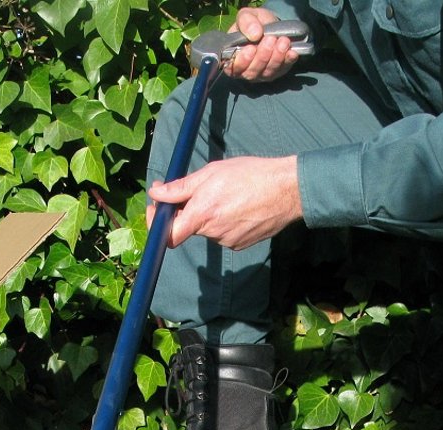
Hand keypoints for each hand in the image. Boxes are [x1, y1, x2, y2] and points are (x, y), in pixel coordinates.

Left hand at [147, 156, 302, 250]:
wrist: (286, 190)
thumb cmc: (250, 175)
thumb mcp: (211, 173)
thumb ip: (180, 187)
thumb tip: (156, 192)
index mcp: (202, 214)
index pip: (169, 236)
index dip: (157, 225)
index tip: (158, 209)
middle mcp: (213, 232)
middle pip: (189, 227)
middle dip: (188, 211)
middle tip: (199, 190)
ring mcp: (227, 241)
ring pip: (207, 229)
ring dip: (209, 214)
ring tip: (227, 195)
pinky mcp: (240, 244)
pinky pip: (223, 234)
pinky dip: (224, 221)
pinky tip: (238, 206)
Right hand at [227, 8, 299, 82]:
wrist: (269, 25)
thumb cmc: (253, 23)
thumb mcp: (247, 16)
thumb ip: (246, 22)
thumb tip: (255, 34)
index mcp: (233, 58)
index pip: (233, 68)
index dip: (242, 61)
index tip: (251, 48)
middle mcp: (246, 70)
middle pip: (252, 72)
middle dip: (263, 56)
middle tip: (270, 39)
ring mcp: (262, 74)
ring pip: (268, 73)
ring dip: (276, 58)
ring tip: (283, 41)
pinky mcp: (277, 72)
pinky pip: (282, 70)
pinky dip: (287, 61)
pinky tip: (292, 52)